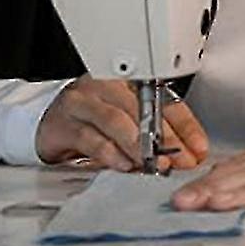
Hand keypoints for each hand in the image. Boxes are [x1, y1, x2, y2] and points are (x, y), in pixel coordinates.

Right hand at [35, 75, 208, 172]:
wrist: (46, 125)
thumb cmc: (91, 122)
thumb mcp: (127, 125)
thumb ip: (153, 134)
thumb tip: (186, 154)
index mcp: (127, 82)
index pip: (163, 99)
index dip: (184, 125)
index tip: (198, 146)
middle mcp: (106, 86)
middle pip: (142, 108)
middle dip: (165, 138)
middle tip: (180, 160)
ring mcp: (83, 102)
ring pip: (116, 120)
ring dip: (138, 145)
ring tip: (153, 163)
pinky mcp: (65, 122)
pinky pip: (92, 137)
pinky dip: (111, 153)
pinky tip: (124, 164)